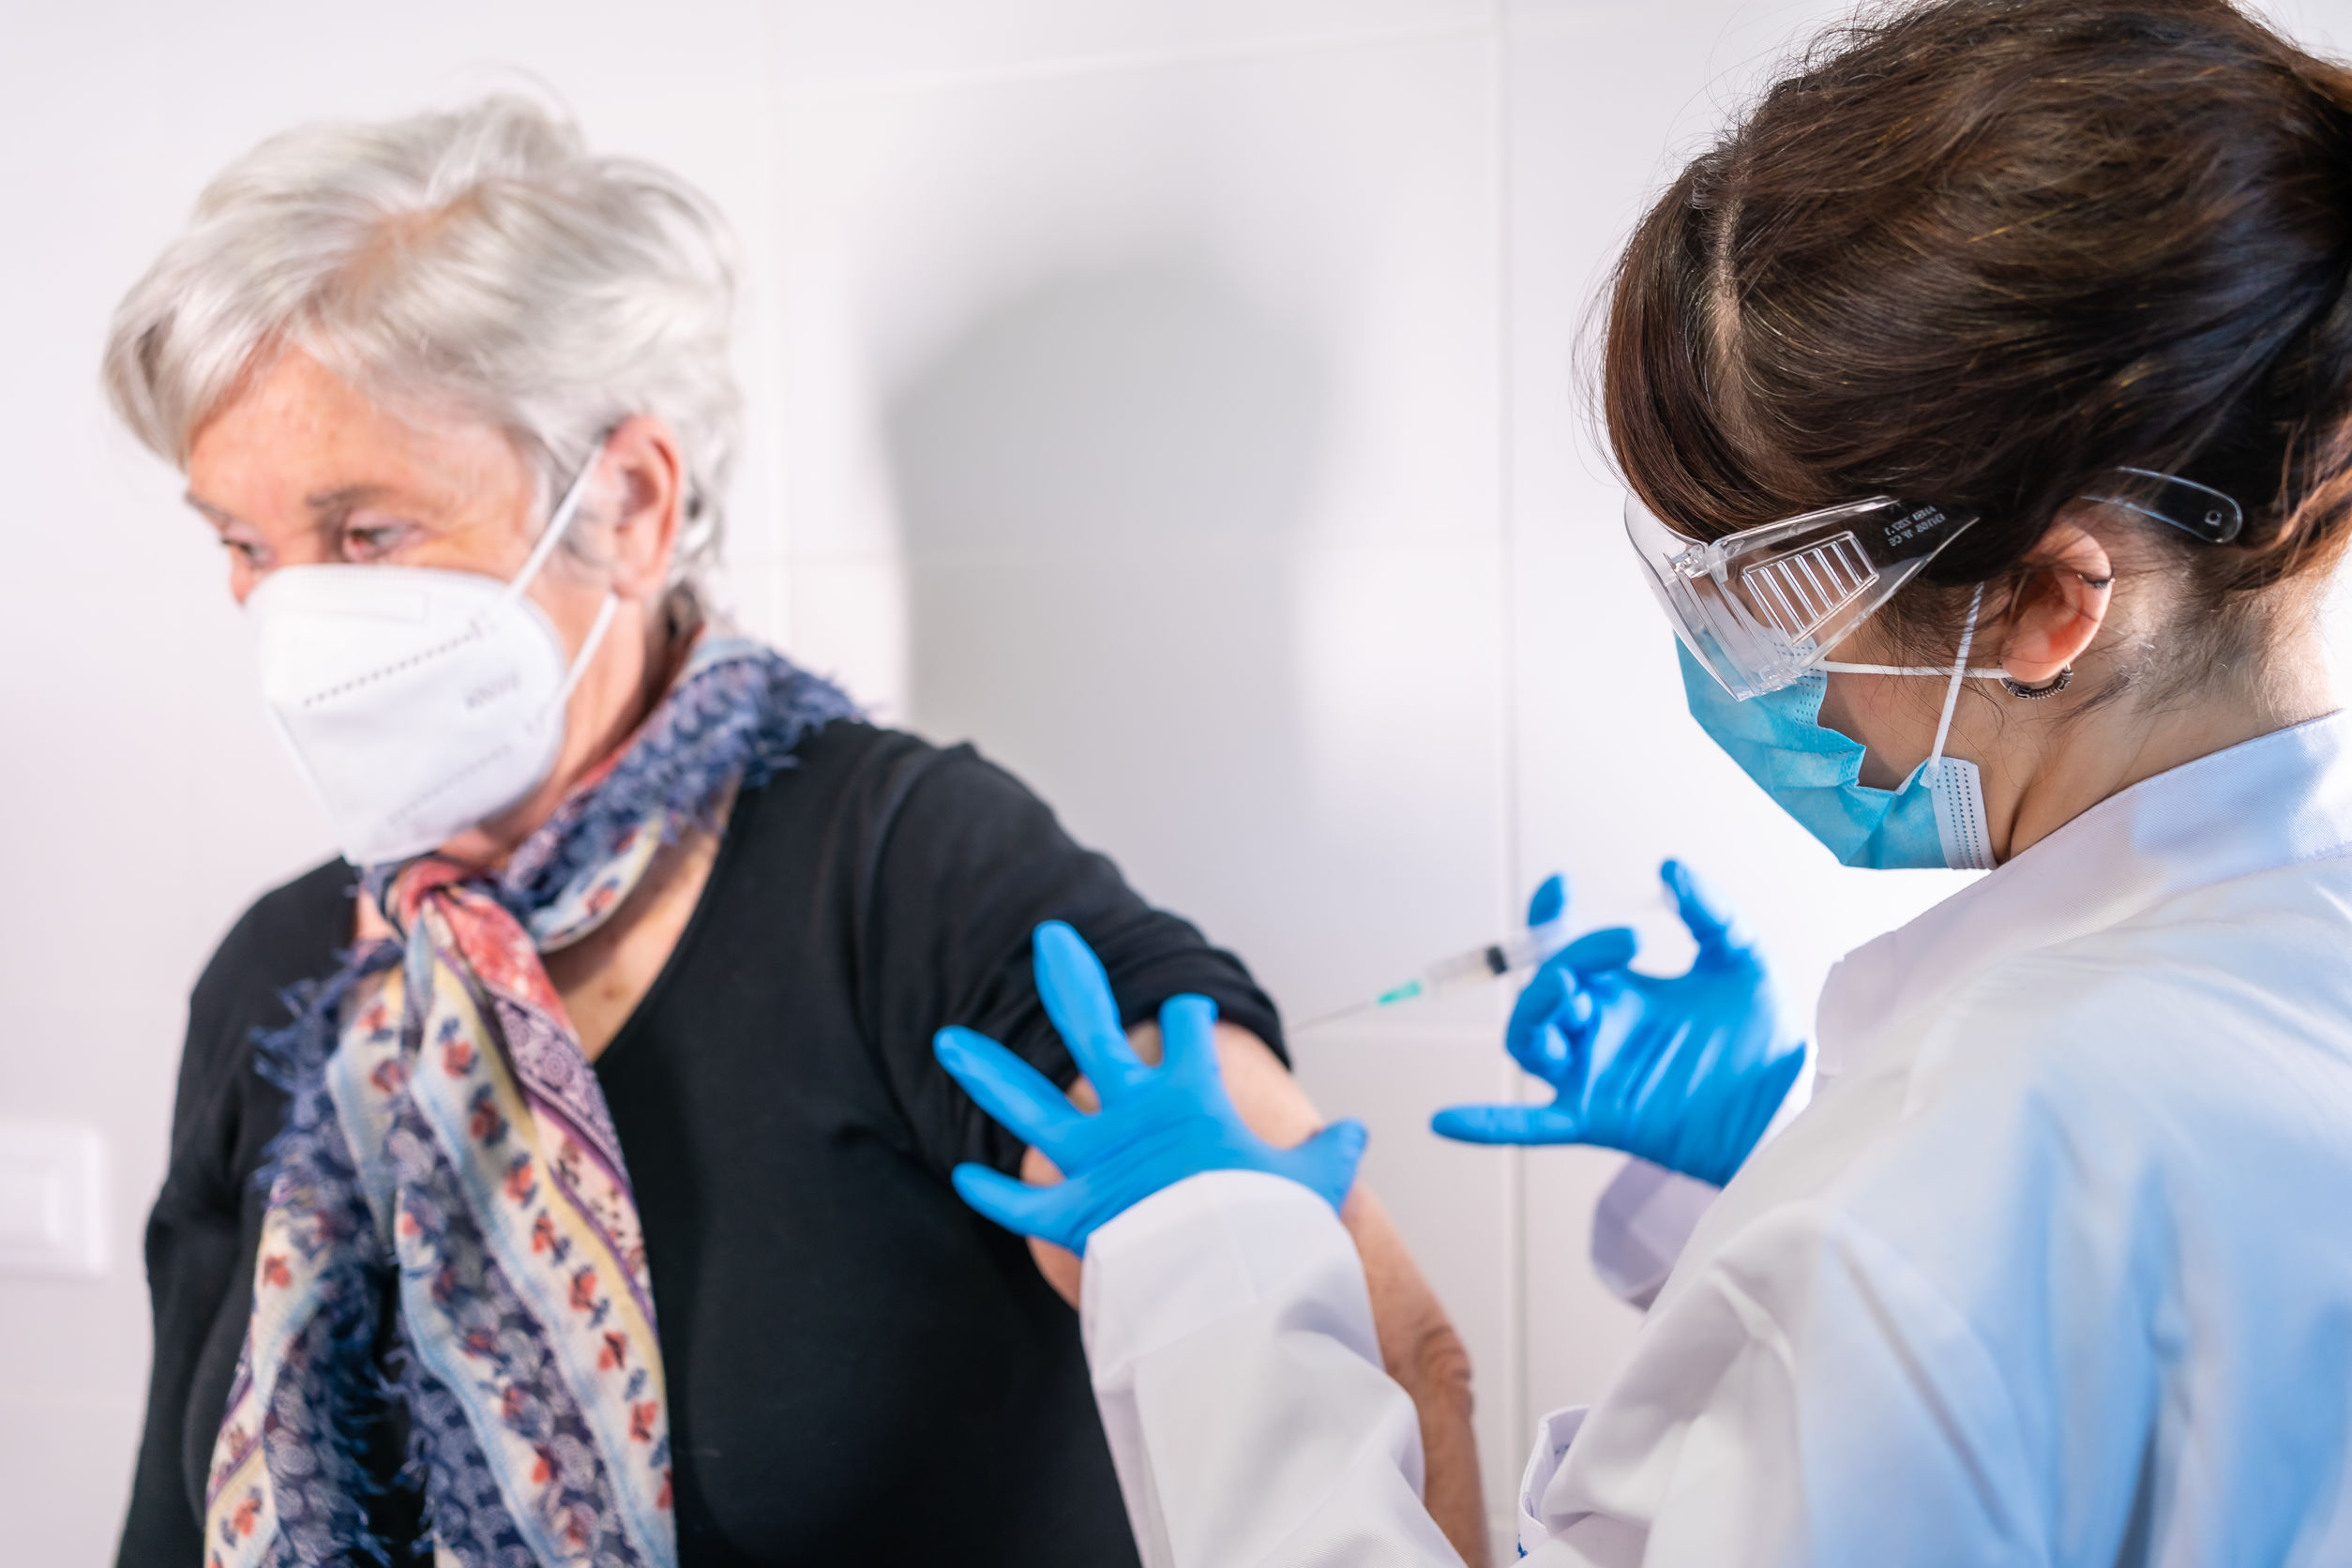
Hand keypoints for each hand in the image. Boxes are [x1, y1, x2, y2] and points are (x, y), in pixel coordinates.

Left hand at [936, 920, 1368, 1254]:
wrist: (1240, 1290)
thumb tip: (1355, 1132)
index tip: (1184, 1010)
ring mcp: (1097, 1162)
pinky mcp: (1075, 1216)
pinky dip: (992, 1193)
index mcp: (1193, 1098)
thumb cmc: (1276, 1235)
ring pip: (1028, 1106)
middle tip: (1049, 940)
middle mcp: (1134, 1115)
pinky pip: (1020, 1206)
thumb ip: (1328, 1153)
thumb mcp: (1315, 1184)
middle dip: (1070, 980)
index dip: (1186, 1019)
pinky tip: (961, 1172)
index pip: (1186, 1034)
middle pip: (1090, 1031)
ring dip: (986, 1071)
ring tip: (946, 1038)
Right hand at [1431, 862, 1804, 1186]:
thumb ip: (1708, 912)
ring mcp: (1595, 1075)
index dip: (1549, 917)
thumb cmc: (1769, 1039)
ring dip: (1536, 1011)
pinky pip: (1533, 1125)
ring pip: (1529, 1044)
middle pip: (1541, 993)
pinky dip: (1489, 1124)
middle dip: (1564, 960)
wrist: (1793, 1105)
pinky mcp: (1601, 1119)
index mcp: (1625, 993)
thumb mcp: (1742, 958)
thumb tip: (1668, 868)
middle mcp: (1600, 1031)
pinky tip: (1444, 1120)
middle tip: (1621, 944)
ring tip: (1572, 990)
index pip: (1563, 950)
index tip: (1560, 885)